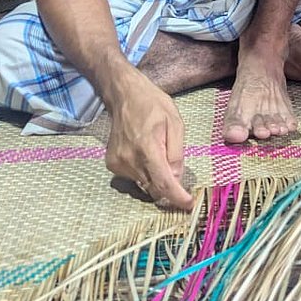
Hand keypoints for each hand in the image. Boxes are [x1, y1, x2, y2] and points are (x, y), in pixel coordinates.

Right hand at [104, 71, 193, 210]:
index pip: (163, 183)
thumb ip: (177, 152)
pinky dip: (144, 172)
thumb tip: (177, 177)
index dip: (177, 197)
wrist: (124, 96)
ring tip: (157, 152)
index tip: (188, 204)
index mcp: (147, 147)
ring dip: (156, 177)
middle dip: (169, 187)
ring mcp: (118, 163)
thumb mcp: (175, 122)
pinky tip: (145, 154)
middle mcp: (129, 159)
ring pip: (144, 184)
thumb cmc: (153, 105)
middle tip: (178, 173)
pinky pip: (134, 178)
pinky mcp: (112, 164)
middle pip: (154, 187)